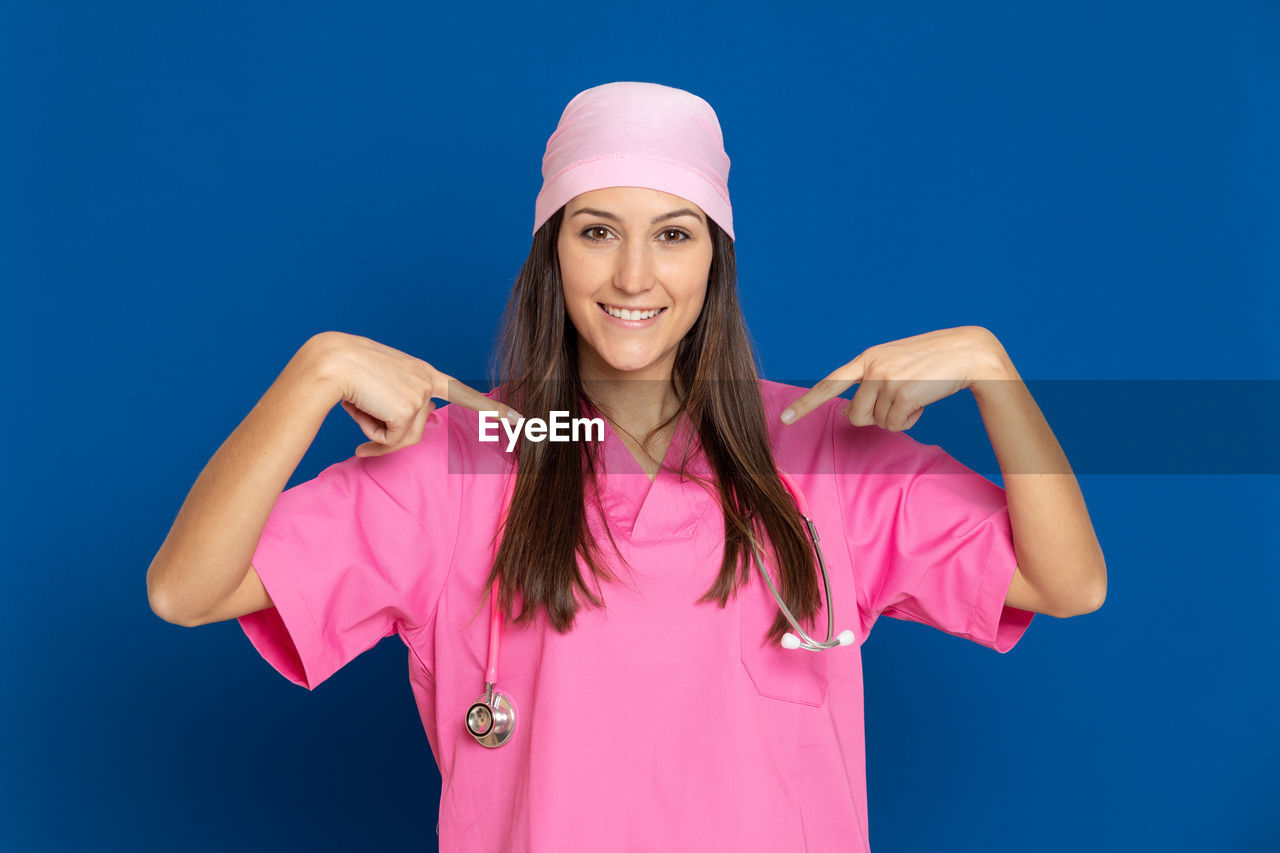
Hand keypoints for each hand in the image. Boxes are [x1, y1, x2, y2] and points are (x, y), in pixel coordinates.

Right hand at [310, 331, 521, 456]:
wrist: (330, 361)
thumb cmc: (344, 374)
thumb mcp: (377, 388)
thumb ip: (395, 406)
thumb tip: (399, 434)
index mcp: (421, 372)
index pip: (463, 394)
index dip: (493, 410)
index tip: (520, 420)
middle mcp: (426, 379)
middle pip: (417, 430)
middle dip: (388, 437)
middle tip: (361, 427)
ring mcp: (421, 393)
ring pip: (404, 437)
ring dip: (377, 432)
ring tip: (359, 404)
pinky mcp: (410, 407)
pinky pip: (391, 440)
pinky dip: (372, 434)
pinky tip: (361, 408)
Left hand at [779, 326, 1012, 430]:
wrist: (969, 353)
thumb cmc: (933, 362)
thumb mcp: (896, 364)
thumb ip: (873, 382)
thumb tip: (854, 413)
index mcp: (868, 357)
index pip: (830, 382)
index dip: (807, 403)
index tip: (785, 418)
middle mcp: (872, 367)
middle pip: (855, 415)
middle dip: (876, 417)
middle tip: (900, 400)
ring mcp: (887, 379)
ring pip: (877, 422)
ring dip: (896, 418)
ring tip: (915, 395)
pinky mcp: (903, 393)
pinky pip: (897, 424)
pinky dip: (911, 420)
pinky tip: (924, 400)